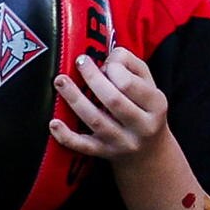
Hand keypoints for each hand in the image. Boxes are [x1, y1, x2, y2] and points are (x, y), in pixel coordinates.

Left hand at [45, 45, 172, 163]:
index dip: (113, 69)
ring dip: (75, 99)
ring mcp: (122, 142)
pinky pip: (84, 147)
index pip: (130, 84)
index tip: (105, 63)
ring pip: (96, 120)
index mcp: (155, 105)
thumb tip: (108, 56)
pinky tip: (54, 123)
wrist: (150, 152)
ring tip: (60, 81)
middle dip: (92, 78)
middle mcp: (142, 126)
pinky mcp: (104, 153)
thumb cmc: (145, 110)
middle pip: (113, 100)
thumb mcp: (149, 86)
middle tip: (79, 63)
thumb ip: (131, 65)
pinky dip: (67, 136)